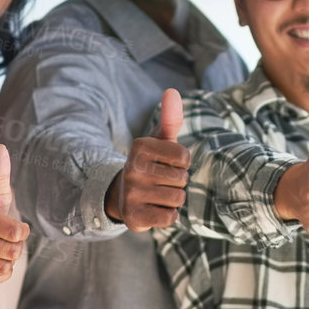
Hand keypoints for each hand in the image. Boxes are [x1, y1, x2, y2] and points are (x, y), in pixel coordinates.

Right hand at [106, 87, 188, 231]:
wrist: (124, 195)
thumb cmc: (152, 163)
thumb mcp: (160, 141)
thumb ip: (170, 119)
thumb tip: (172, 91)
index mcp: (140, 146)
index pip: (184, 156)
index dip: (182, 162)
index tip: (167, 162)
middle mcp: (132, 169)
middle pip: (182, 178)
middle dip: (177, 181)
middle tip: (160, 180)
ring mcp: (132, 194)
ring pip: (178, 198)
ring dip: (173, 198)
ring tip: (157, 193)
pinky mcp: (134, 217)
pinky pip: (170, 217)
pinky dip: (167, 215)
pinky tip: (154, 208)